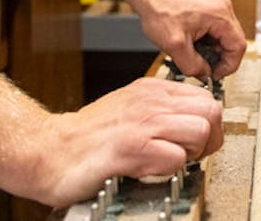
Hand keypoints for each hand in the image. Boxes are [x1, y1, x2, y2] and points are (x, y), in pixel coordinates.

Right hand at [28, 78, 222, 205]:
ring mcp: (142, 122)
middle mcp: (150, 101)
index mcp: (152, 90)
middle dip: (209, 138)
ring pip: (200, 130)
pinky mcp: (132, 148)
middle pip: (211, 111)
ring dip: (191, 154)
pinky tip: (149, 170)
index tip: (193, 141)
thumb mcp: (130, 110)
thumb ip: (160, 111)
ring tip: (168, 161)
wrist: (49, 150)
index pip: (206, 97)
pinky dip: (169, 170)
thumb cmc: (88, 137)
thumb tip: (192, 123)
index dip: (206, 123)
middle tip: (188, 154)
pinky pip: (176, 158)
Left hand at [132, 0, 245, 78]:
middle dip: (217, 58)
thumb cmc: (159, 8)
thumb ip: (193, 66)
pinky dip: (204, 41)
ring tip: (190, 55)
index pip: (238, 46)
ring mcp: (214, 6)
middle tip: (202, 68)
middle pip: (231, 42)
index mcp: (220, 15)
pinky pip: (212, 30)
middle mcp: (222, 8)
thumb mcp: (175, 46)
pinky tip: (188, 45)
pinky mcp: (206, 7)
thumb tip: (204, 75)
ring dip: (209, 50)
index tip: (214, 75)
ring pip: (221, 37)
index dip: (228, 66)